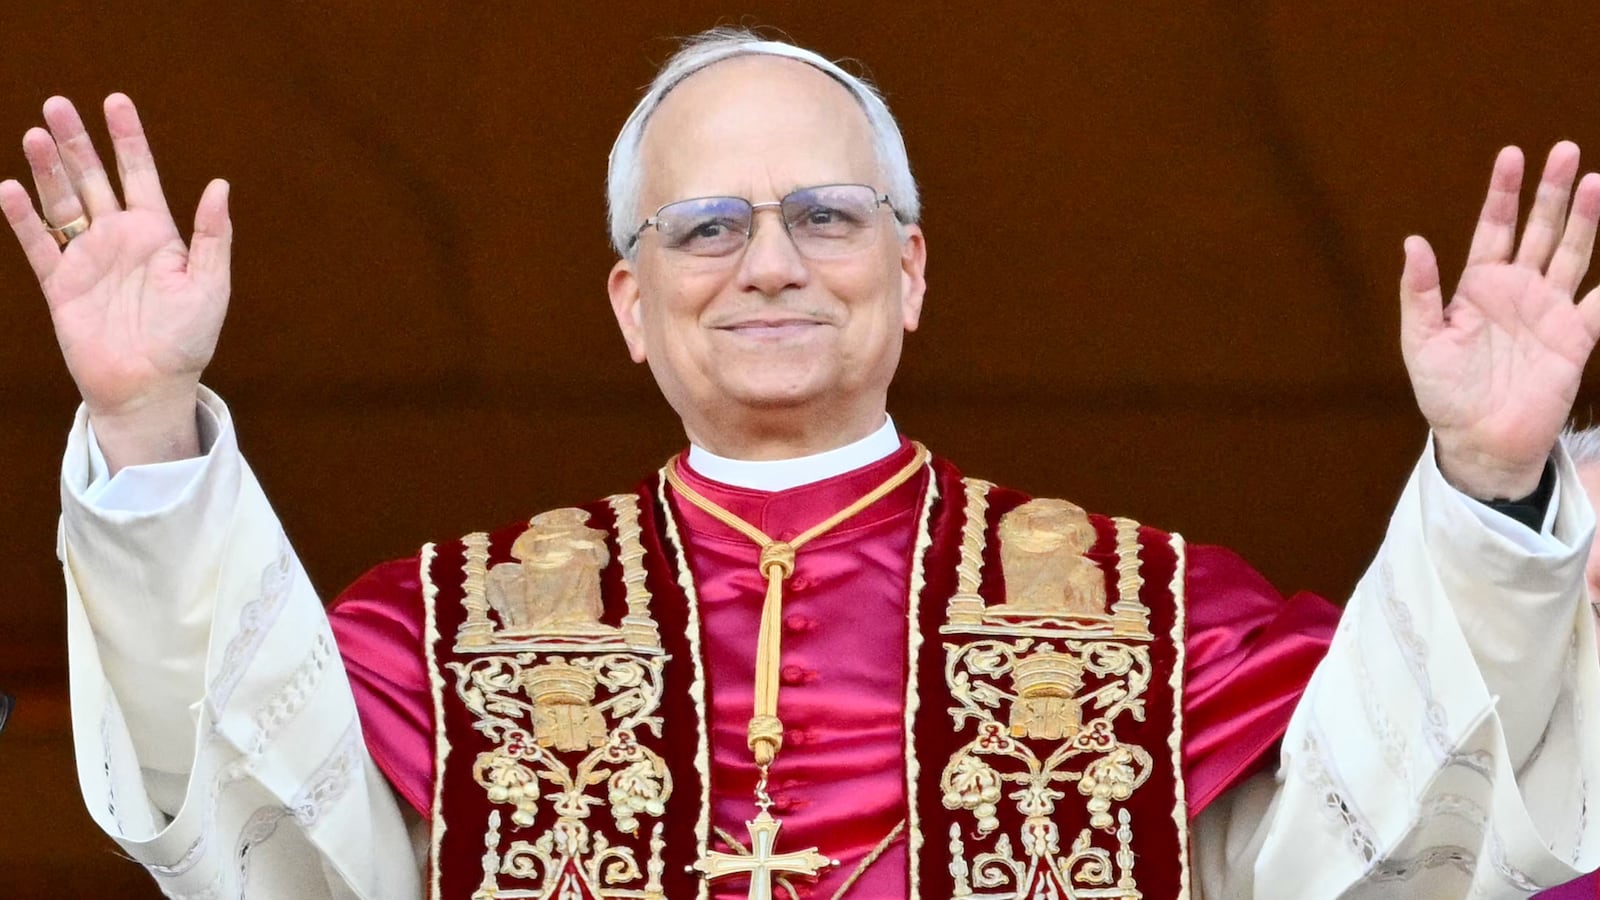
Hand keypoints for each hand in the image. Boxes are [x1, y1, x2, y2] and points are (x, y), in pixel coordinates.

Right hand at [0, 93, 230, 472]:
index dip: (127, 139)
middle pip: (93, 178)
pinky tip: (11, 189)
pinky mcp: (61, 285)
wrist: (149, 387)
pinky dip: (24, 218)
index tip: (115, 101)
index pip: (139, 174)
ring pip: (63, 203)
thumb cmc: (187, 339)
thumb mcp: (210, 285)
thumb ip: (212, 236)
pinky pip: (39, 245)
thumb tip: (219, 185)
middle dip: (76, 142)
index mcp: (158, 235)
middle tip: (57, 102)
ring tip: (36, 134)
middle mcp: (119, 239)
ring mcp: (88, 259)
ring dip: (48, 170)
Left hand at [1401, 142, 1599, 498]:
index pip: (1493, 227)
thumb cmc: (1444, 392)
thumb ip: (1419, 292)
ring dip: (1584, 218)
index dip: (1503, 192)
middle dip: (1551, 191)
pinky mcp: (1576, 337)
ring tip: (1593, 181)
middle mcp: (1517, 289)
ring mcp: (1550, 310)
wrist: (1479, 441)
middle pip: (1538, 229)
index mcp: (1478, 285)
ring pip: (1571, 252)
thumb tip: (1412, 242)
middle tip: (1564, 150)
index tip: (1511, 155)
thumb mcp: (1421, 341)